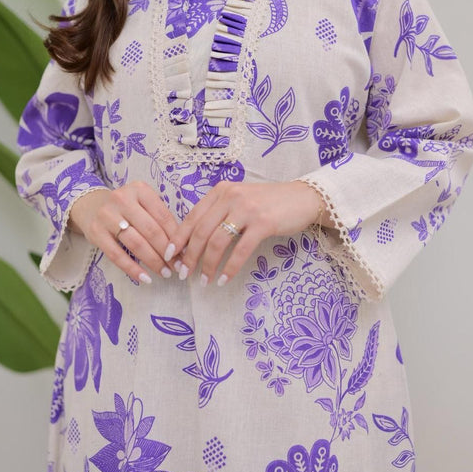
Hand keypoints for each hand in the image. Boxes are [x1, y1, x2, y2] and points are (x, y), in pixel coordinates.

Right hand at [67, 181, 179, 283]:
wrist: (91, 206)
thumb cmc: (127, 209)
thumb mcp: (144, 205)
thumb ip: (161, 220)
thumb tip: (183, 247)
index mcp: (140, 190)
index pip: (163, 217)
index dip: (176, 238)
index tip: (186, 254)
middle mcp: (122, 199)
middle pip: (151, 231)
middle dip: (167, 252)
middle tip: (178, 267)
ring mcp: (107, 215)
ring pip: (136, 243)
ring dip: (153, 261)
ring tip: (165, 272)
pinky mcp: (95, 232)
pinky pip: (117, 255)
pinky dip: (132, 269)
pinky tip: (145, 278)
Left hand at [163, 180, 323, 285]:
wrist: (303, 198)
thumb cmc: (269, 203)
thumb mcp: (240, 200)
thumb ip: (220, 213)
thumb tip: (195, 241)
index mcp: (221, 191)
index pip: (192, 217)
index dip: (178, 239)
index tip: (169, 256)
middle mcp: (231, 197)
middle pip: (201, 231)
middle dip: (189, 256)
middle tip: (184, 274)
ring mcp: (247, 209)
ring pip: (217, 241)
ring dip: (207, 264)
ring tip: (204, 280)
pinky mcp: (263, 223)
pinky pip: (240, 250)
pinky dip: (229, 268)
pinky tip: (224, 279)